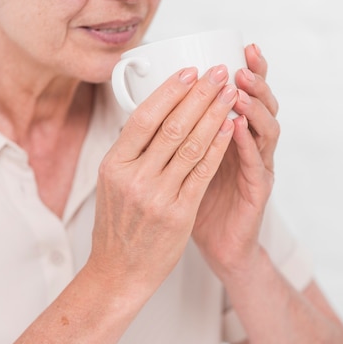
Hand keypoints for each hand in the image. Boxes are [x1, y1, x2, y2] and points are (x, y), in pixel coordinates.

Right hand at [87, 66, 236, 292]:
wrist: (120, 272)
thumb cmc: (119, 225)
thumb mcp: (112, 184)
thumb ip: (130, 152)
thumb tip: (151, 114)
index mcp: (113, 165)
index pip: (144, 118)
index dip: (170, 91)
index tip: (190, 71)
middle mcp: (134, 178)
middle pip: (172, 126)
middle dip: (200, 94)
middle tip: (219, 73)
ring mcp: (157, 196)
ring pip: (192, 145)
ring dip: (215, 115)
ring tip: (230, 93)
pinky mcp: (179, 213)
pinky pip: (203, 172)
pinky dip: (218, 147)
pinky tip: (230, 128)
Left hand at [192, 44, 279, 279]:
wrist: (218, 246)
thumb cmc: (199, 202)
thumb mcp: (188, 163)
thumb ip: (181, 137)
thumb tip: (152, 106)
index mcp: (236, 137)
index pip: (248, 96)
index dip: (249, 71)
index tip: (241, 45)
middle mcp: (252, 147)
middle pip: (263, 106)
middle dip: (256, 81)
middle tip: (244, 60)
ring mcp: (259, 168)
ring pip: (267, 131)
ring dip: (255, 107)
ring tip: (240, 89)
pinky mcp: (259, 191)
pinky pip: (257, 164)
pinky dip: (248, 144)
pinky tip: (238, 126)